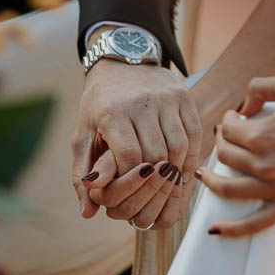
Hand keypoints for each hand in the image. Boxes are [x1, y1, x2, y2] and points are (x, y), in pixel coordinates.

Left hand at [71, 61, 202, 230]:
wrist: (122, 61)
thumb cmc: (99, 104)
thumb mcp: (82, 135)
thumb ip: (82, 174)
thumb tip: (87, 213)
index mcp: (112, 112)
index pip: (129, 156)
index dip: (132, 180)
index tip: (130, 192)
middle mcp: (141, 102)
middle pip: (156, 154)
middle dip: (154, 182)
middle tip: (152, 199)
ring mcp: (165, 98)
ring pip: (178, 146)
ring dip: (174, 173)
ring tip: (166, 188)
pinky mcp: (183, 95)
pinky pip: (193, 133)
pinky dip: (191, 157)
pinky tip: (183, 173)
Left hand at [197, 76, 274, 238]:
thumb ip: (260, 87)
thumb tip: (242, 106)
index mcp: (262, 135)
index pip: (228, 130)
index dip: (228, 121)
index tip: (235, 117)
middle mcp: (264, 164)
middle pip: (226, 157)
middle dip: (222, 144)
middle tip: (227, 138)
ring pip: (229, 189)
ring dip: (211, 181)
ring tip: (204, 175)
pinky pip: (253, 224)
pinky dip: (231, 229)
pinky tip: (215, 229)